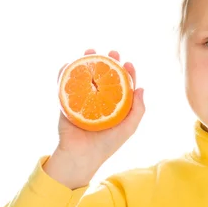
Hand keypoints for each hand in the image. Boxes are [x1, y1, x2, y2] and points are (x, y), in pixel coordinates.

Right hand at [44, 48, 145, 188]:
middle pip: (105, 75)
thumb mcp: (129, 128)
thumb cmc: (107, 144)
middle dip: (109, 61)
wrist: (81, 156)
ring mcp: (83, 99)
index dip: (127, 72)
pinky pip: (65, 84)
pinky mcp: (67, 102)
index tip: (128, 63)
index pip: (123, 84)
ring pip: (86, 75)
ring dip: (87, 60)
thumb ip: (138, 109)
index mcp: (115, 104)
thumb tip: (142, 88)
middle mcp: (100, 99)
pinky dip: (65, 72)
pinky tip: (69, 62)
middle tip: (113, 52)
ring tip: (91, 50)